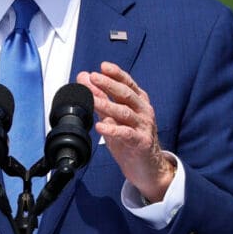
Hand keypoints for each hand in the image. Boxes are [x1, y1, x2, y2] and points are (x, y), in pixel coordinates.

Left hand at [76, 62, 173, 202]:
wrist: (147, 168)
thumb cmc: (130, 140)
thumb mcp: (113, 116)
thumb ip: (101, 97)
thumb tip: (85, 78)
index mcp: (138, 102)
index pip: (128, 84)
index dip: (116, 74)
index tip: (103, 66)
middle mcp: (143, 112)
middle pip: (126, 95)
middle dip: (109, 84)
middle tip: (94, 77)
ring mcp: (144, 127)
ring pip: (125, 112)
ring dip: (107, 105)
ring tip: (92, 100)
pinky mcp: (141, 142)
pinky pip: (127, 134)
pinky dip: (113, 129)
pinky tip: (100, 127)